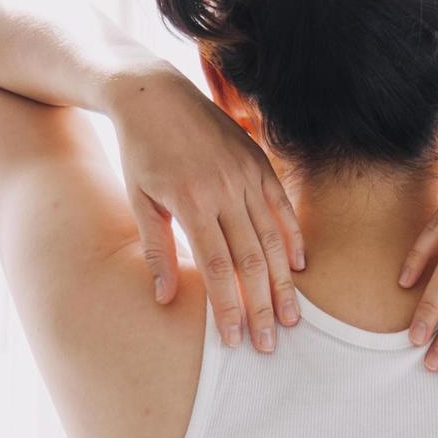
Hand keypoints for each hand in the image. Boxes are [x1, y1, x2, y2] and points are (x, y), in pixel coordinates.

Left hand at [108, 66, 302, 351]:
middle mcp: (225, 189)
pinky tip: (297, 268)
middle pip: (251, 260)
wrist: (154, 93)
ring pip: (273, 240)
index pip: (216, 267)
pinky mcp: (260, 163)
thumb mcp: (139, 200)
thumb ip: (156, 250)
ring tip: (290, 317)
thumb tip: (164, 299)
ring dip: (282, 283)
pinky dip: (292, 239)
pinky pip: (282, 208)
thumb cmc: (140, 152)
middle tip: (269, 344)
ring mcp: (247, 175)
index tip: (233, 340)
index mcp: (191, 202)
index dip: (228, 307)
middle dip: (261, 306)